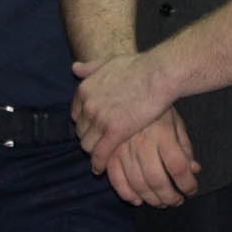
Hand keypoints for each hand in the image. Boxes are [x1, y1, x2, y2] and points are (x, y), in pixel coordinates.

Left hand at [70, 50, 175, 171]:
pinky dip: (98, 164)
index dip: (85, 122)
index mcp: (85, 89)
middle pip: (81, 131)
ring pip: (87, 145)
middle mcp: (88, 105)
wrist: (157, 74)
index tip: (94, 127)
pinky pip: (100, 154)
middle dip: (89, 137)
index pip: (76, 115)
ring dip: (93, 151)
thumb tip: (74, 68)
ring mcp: (100, 120)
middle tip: (100, 143)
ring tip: (102, 156)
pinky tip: (100, 169)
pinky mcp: (115, 132)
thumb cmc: (138, 66)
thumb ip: (90, 67)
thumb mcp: (109, 61)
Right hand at [104, 109, 200, 206]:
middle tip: (176, 201)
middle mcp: (143, 141)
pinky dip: (126, 194)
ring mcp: (123, 147)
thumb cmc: (157, 108)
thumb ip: (185, 147)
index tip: (191, 191)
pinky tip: (137, 200)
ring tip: (161, 202)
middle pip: (158, 180)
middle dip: (170, 197)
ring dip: (151, 199)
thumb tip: (194, 170)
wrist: (127, 87)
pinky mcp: (109, 151)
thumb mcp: (176, 123)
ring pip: (137, 184)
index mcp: (163, 133)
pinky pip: (116, 179)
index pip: (179, 167)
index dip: (187, 184)